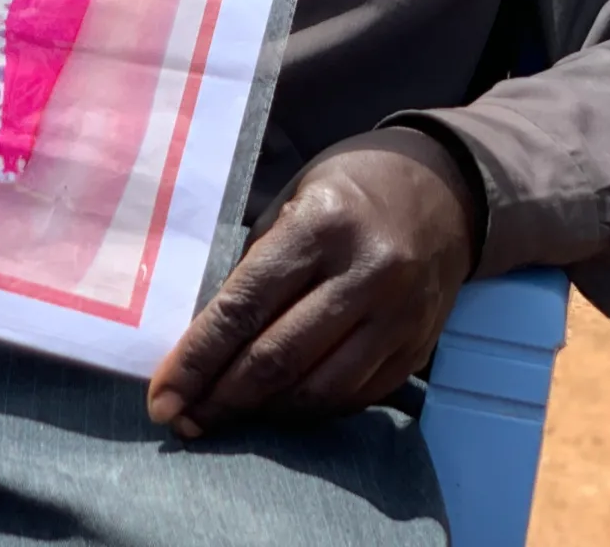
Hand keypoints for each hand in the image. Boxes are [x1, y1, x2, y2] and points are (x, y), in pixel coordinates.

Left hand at [146, 127, 479, 436]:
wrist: (446, 191)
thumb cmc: (350, 191)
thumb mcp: (293, 202)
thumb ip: (257, 265)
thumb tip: (207, 340)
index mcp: (322, 226)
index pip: (246, 306)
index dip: (198, 358)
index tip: (163, 396)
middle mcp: (367, 274)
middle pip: (279, 358)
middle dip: (221, 397)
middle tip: (182, 419)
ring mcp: (400, 317)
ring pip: (318, 390)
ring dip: (263, 414)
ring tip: (224, 418)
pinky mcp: (418, 348)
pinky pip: (354, 397)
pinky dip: (309, 410)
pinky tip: (277, 409)